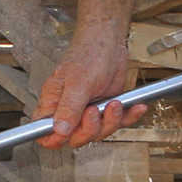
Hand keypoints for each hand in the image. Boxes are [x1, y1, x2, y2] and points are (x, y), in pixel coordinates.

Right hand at [37, 29, 140, 146]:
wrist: (110, 41)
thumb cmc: (89, 53)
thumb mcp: (78, 82)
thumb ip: (69, 108)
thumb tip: (59, 131)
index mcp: (54, 103)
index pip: (45, 133)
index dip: (56, 139)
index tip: (71, 132)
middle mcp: (70, 109)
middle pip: (76, 138)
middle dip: (91, 129)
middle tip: (95, 110)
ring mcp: (89, 110)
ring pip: (99, 132)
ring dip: (111, 121)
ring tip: (115, 102)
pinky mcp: (107, 107)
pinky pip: (118, 122)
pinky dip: (129, 116)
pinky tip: (136, 107)